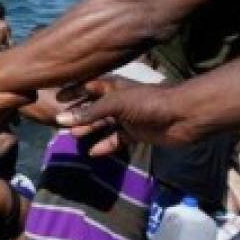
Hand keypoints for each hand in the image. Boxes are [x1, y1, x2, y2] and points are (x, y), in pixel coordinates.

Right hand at [55, 78, 184, 153]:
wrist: (182, 116)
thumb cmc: (148, 102)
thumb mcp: (115, 104)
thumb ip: (89, 113)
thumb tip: (61, 121)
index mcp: (113, 87)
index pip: (87, 86)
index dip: (73, 91)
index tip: (56, 99)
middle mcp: (118, 101)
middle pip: (93, 107)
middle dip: (78, 114)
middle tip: (60, 123)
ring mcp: (127, 118)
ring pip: (103, 124)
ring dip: (89, 129)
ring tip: (74, 137)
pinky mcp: (136, 133)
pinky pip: (116, 139)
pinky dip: (105, 145)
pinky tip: (93, 152)